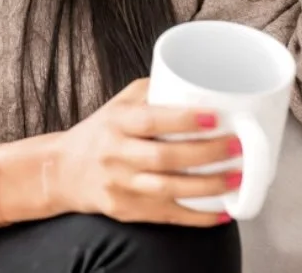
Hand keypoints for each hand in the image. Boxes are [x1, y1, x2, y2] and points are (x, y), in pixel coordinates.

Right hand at [52, 78, 239, 226]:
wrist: (64, 170)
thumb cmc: (99, 132)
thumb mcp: (118, 104)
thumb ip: (152, 92)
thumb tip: (195, 83)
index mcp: (116, 123)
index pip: (150, 120)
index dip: (183, 120)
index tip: (215, 116)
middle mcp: (116, 154)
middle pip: (164, 158)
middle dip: (206, 154)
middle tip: (236, 147)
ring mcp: (121, 185)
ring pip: (169, 190)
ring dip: (208, 186)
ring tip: (237, 178)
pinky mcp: (127, 211)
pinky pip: (167, 216)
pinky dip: (197, 216)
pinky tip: (222, 212)